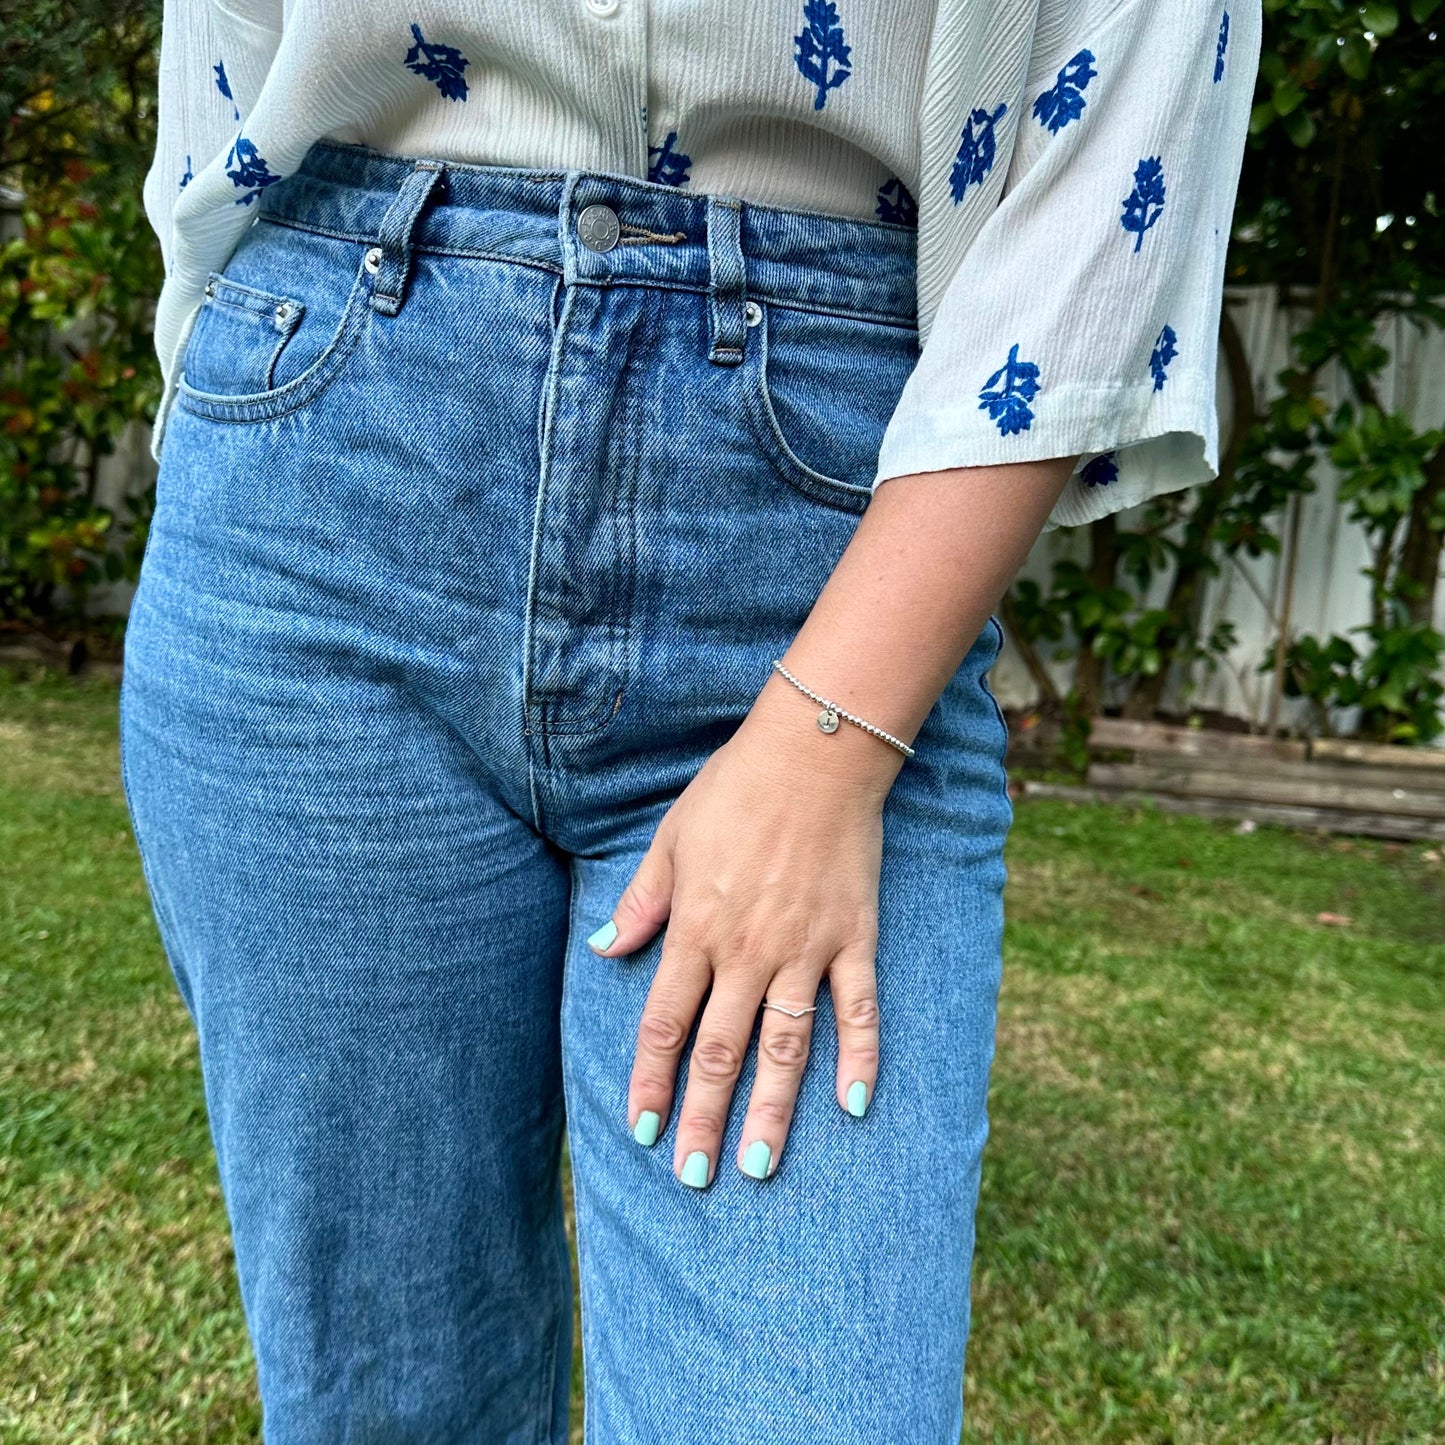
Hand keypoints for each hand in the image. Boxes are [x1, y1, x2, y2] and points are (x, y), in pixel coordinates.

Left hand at [586, 682, 897, 1185]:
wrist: (814, 755)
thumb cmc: (734, 791)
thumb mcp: (671, 839)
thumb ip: (641, 902)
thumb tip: (605, 950)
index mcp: (696, 928)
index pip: (665, 1023)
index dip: (652, 1081)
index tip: (644, 1130)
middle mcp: (747, 951)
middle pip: (719, 1051)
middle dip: (703, 1118)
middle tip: (694, 1175)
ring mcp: (805, 950)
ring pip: (784, 1047)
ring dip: (770, 1110)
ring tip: (757, 1166)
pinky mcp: (854, 939)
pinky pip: (858, 1009)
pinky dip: (859, 1057)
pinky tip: (855, 1106)